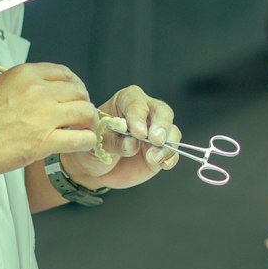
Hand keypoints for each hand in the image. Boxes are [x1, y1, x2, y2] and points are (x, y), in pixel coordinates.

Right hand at [0, 62, 98, 175]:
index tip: (75, 95)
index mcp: (26, 75)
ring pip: (86, 112)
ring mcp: (44, 116)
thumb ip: (24, 85)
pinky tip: (81, 144)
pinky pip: (82, 139)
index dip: (75, 85)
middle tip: (81, 115)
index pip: (64, 73)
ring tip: (85, 130)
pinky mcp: (45, 142)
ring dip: (89, 122)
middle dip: (83, 103)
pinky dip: (87, 142)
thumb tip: (43, 91)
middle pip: (79, 91)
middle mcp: (38, 91)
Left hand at [62, 84, 179, 190]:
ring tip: (153, 157)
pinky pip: (173, 152)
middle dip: (161, 125)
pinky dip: (171, 158)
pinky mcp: (162, 150)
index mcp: (126, 101)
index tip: (138, 132)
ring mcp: (156, 132)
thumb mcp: (98, 142)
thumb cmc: (94, 145)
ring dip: (167, 144)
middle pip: (162, 111)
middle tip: (156, 140)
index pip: (136, 103)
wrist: (96, 167)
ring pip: (172, 131)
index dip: (138, 117)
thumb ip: (115, 142)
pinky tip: (163, 164)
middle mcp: (145, 112)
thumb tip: (133, 143)